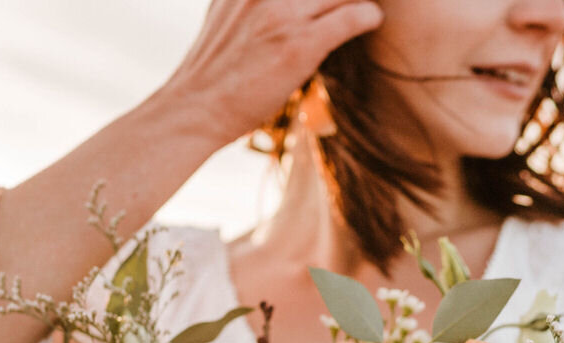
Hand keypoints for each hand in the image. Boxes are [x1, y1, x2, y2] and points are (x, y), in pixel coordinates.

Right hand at [159, 0, 384, 145]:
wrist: (194, 110)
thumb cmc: (212, 72)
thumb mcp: (224, 13)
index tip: (325, 0)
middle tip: (347, 1)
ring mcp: (282, 13)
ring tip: (362, 6)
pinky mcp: (300, 44)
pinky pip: (353, 15)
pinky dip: (367, 15)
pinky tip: (370, 21)